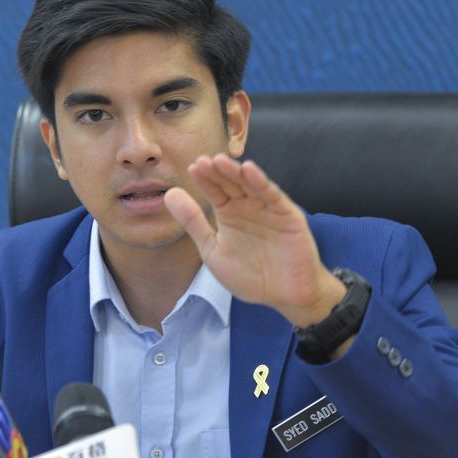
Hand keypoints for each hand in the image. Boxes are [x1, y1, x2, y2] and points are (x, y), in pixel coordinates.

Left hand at [164, 154, 344, 326]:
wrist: (284, 296)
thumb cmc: (250, 275)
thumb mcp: (213, 250)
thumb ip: (193, 223)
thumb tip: (169, 194)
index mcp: (229, 214)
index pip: (215, 191)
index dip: (205, 180)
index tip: (192, 168)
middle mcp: (248, 207)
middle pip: (231, 184)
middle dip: (217, 173)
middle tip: (203, 161)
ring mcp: (268, 209)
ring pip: (250, 185)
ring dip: (236, 173)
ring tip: (221, 161)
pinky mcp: (287, 215)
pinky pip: (273, 196)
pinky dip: (261, 182)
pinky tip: (249, 170)